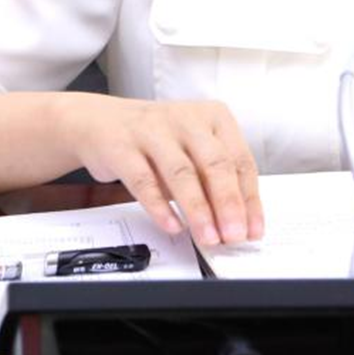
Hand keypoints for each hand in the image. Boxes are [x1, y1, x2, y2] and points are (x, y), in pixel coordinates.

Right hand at [61, 95, 262, 247]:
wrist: (101, 122)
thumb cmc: (156, 140)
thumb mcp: (192, 151)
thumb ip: (212, 181)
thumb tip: (234, 222)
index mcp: (213, 117)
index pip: (240, 160)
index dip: (249, 199)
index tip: (252, 229)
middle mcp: (186, 120)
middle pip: (215, 164)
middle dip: (228, 204)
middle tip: (234, 235)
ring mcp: (153, 130)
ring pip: (182, 173)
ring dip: (198, 209)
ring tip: (208, 236)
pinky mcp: (123, 146)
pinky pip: (144, 180)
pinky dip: (160, 206)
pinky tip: (172, 225)